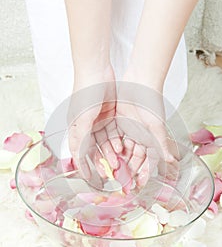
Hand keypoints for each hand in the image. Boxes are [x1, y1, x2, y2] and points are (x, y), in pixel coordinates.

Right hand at [68, 67, 122, 181]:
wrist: (97, 69)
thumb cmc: (85, 92)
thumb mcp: (83, 117)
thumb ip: (81, 137)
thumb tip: (79, 157)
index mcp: (75, 127)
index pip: (78, 151)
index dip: (83, 165)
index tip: (90, 177)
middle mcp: (85, 125)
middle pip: (93, 148)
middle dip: (101, 160)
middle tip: (109, 173)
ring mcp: (97, 120)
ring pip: (104, 141)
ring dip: (110, 152)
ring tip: (118, 163)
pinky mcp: (108, 114)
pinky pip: (112, 132)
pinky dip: (116, 141)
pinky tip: (121, 149)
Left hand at [116, 82, 178, 186]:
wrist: (140, 81)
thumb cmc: (152, 102)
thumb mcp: (156, 126)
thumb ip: (161, 144)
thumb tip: (171, 160)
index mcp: (150, 138)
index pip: (147, 160)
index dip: (143, 172)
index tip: (138, 184)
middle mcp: (139, 136)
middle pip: (133, 157)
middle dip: (128, 169)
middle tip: (122, 182)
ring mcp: (127, 129)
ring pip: (121, 149)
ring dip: (117, 160)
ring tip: (111, 171)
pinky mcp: (116, 121)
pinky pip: (112, 137)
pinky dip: (109, 146)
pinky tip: (104, 156)